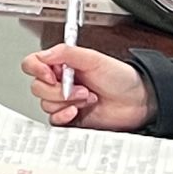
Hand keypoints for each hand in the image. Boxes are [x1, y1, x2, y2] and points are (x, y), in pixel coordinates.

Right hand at [20, 44, 150, 129]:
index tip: (51, 74)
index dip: (37, 69)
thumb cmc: (121, 79)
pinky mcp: (70, 118)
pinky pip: (54, 120)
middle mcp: (60, 82)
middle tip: (81, 88)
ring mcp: (64, 101)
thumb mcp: (94, 58)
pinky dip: (63, 116)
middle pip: (37, 87)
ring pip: (45, 104)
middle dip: (59, 90)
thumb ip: (66, 53)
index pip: (33, 64)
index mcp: (61, 65)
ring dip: (66, 102)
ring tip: (87, 98)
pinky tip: (76, 111)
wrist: (139, 102)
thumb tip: (44, 55)